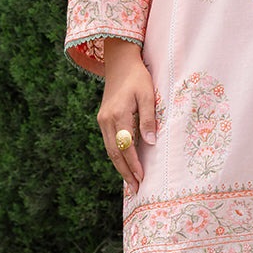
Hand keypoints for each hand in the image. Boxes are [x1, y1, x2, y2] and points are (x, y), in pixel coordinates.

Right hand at [97, 38, 156, 194]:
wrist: (120, 63)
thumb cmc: (138, 78)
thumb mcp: (148, 95)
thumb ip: (148, 118)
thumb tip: (150, 142)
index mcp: (119, 114)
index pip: (126, 145)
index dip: (133, 163)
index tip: (142, 177)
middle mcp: (107, 120)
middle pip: (115, 152)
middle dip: (125, 172)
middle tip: (135, 189)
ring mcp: (102, 120)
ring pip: (110, 150)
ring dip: (120, 167)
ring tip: (130, 183)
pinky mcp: (103, 120)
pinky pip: (109, 142)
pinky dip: (116, 156)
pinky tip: (124, 165)